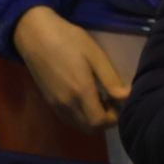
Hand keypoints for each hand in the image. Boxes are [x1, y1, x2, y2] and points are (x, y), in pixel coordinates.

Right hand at [12, 6, 129, 132]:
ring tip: (100, 99)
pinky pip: (67, 118)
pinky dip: (79, 117)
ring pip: (78, 125)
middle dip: (104, 121)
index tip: (119, 103)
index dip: (113, 118)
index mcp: (80, 92)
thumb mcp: (95, 54)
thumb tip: (127, 96)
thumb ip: (110, 79)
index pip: (99, 122)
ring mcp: (55, 104)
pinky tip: (84, 99)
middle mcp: (66, 104)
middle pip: (89, 128)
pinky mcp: (48, 101)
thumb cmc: (69, 40)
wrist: (35, 35)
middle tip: (112, 102)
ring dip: (92, 120)